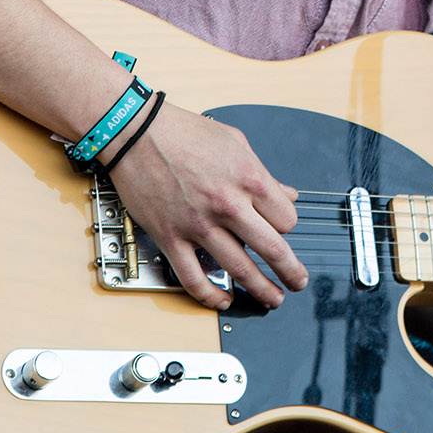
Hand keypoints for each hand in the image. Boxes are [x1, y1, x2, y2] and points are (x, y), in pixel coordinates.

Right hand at [108, 104, 308, 309]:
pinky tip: (223, 300)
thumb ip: (264, 173)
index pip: (286, 219)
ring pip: (239, 270)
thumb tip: (287, 194)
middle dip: (291, 271)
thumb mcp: (236, 142)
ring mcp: (199, 225)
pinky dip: (211, 296)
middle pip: (272, 250)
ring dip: (261, 290)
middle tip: (297, 281)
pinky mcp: (171, 238)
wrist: (135, 132)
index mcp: (249, 178)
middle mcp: (228, 205)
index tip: (282, 229)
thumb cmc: (183, 132)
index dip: (287, 226)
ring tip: (272, 298)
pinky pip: (194, 278)